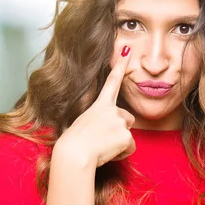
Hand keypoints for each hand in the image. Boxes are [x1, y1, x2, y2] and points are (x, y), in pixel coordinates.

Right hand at [55, 46, 135, 167]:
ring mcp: (119, 121)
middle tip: (102, 139)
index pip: (112, 81)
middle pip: (127, 119)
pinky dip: (121, 153)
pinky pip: (130, 147)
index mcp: (99, 105)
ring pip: (128, 135)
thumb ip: (101, 121)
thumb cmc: (74, 144)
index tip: (127, 50)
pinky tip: (108, 152)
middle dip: (119, 130)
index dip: (120, 65)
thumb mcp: (85, 125)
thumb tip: (110, 129)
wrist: (74, 154)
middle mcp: (111, 109)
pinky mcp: (126, 135)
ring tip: (102, 146)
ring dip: (119, 143)